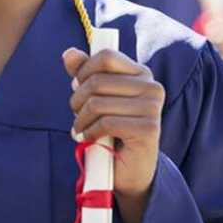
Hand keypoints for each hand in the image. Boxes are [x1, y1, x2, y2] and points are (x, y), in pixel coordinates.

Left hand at [63, 48, 164, 222]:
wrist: (127, 169)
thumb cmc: (110, 128)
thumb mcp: (94, 97)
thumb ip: (83, 73)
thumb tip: (69, 53)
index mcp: (141, 74)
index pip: (105, 56)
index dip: (83, 71)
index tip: (78, 86)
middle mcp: (152, 87)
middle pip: (96, 81)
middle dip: (77, 100)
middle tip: (77, 114)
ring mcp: (153, 108)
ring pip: (97, 104)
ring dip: (80, 120)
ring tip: (81, 128)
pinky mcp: (149, 129)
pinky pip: (106, 123)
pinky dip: (90, 133)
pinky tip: (90, 139)